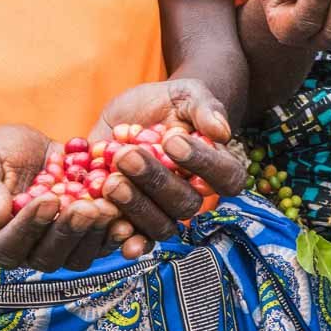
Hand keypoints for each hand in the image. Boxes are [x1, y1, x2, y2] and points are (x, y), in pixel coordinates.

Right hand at [0, 125, 123, 270]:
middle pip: (49, 256)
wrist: (19, 157)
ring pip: (79, 256)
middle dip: (69, 231)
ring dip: (96, 235)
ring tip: (110, 208)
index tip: (47, 199)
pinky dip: (116, 233)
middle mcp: (28, 251)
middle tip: (86, 207)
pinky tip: (129, 215)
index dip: (30, 226)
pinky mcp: (84, 237)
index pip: (10, 245)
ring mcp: (59, 247)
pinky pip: (102, 245)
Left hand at [91, 81, 248, 256]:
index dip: (203, 164)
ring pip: (159, 225)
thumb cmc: (168, 102)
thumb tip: (221, 132)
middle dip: (157, 182)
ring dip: (135, 206)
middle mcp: (191, 194)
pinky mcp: (132, 217)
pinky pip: (131, 236)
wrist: (132, 112)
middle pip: (186, 204)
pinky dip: (118, 234)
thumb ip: (205, 108)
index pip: (226, 178)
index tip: (173, 140)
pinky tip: (103, 222)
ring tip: (111, 181)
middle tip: (128, 156)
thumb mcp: (186, 94)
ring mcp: (161, 210)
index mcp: (215, 168)